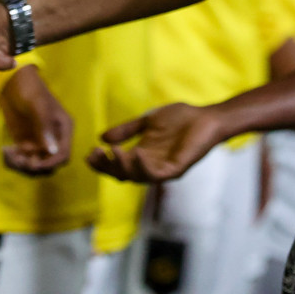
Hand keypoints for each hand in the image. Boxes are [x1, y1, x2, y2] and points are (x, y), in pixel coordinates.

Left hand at [0, 65, 71, 175]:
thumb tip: (52, 150)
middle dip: (33, 166)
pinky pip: (22, 159)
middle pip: (48, 164)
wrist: (11, 81)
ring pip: (34, 164)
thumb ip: (45, 126)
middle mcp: (53, 138)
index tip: (33, 163)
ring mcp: (38, 141)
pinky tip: (5, 150)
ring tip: (8, 153)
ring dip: (21, 164)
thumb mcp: (37, 105)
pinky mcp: (25, 142)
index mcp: (63, 128)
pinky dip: (13, 159)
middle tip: (16, 158)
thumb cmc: (29, 88)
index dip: (50, 163)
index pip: (63, 155)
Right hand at [86, 102, 229, 183]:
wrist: (206, 117)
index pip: (117, 166)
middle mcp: (150, 166)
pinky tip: (137, 154)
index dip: (102, 163)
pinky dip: (145, 166)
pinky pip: (157, 175)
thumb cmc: (181, 118)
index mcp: (142, 155)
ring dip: (124, 167)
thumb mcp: (147, 121)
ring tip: (115, 152)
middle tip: (98, 153)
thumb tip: (102, 138)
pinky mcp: (177, 169)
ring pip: (137, 178)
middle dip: (107, 166)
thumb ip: (127, 130)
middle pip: (123, 175)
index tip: (88, 153)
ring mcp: (163, 169)